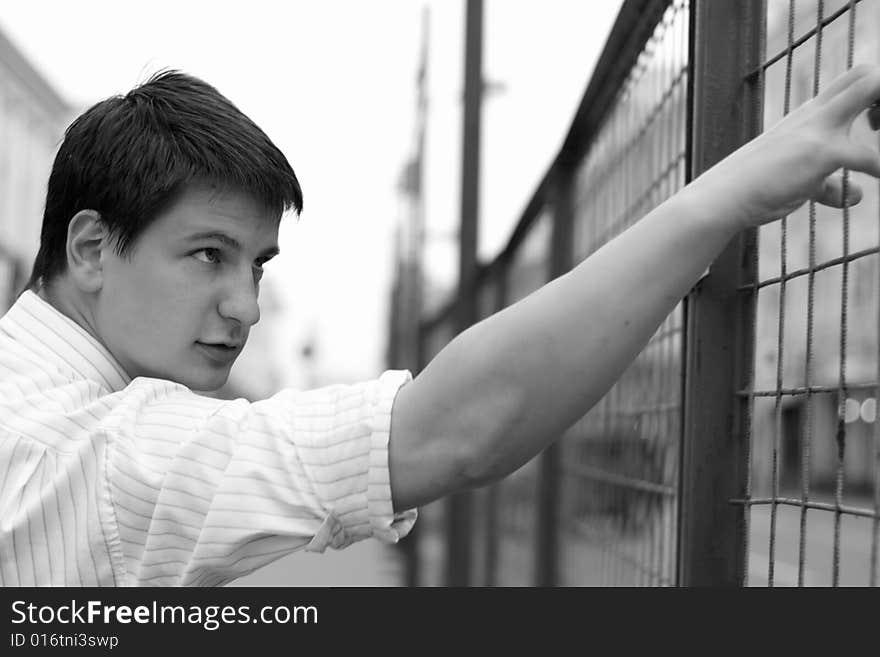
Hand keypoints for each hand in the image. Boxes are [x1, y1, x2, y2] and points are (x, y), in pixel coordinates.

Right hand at [693, 64, 879, 230]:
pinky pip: (870, 155)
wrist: (723, 197)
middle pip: (866, 74)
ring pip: (874, 87)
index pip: (852, 82)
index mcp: (808, 116)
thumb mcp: (799, 182)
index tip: (875, 126)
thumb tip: (856, 195)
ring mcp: (819, 130)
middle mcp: (816, 115)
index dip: (875, 98)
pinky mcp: (821, 153)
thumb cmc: (753, 189)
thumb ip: (830, 185)